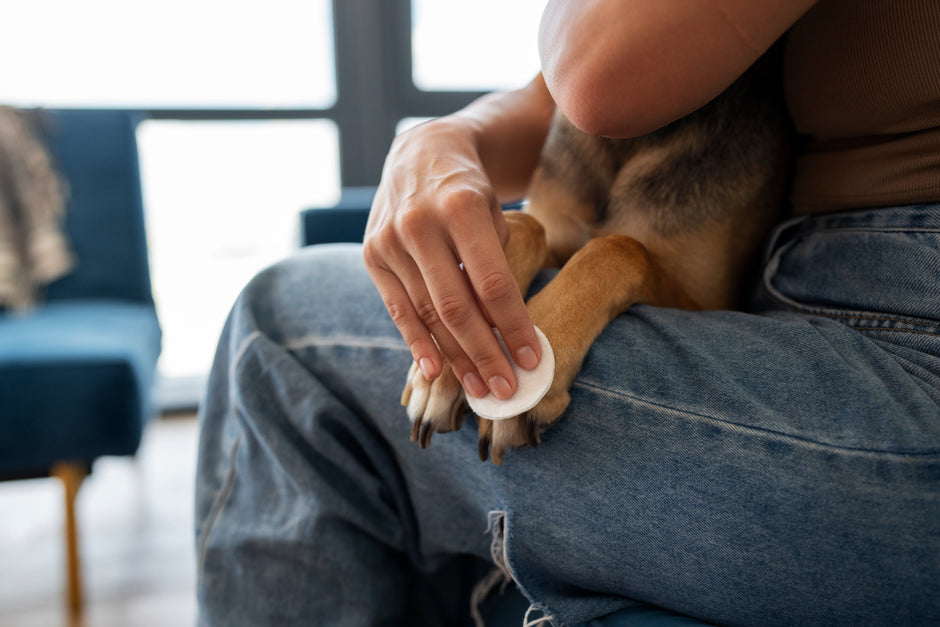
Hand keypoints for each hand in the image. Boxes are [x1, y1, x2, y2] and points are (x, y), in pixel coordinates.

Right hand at [363, 118, 541, 399]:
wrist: (420, 153)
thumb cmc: (469, 190)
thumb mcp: (494, 211)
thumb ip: (497, 263)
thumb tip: (507, 331)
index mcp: (460, 207)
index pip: (492, 282)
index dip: (513, 326)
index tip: (533, 358)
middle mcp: (419, 224)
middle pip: (456, 307)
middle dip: (485, 354)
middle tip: (507, 389)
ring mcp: (389, 240)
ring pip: (426, 314)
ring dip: (456, 358)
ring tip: (481, 387)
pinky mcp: (371, 254)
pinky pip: (397, 309)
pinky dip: (417, 343)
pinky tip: (437, 371)